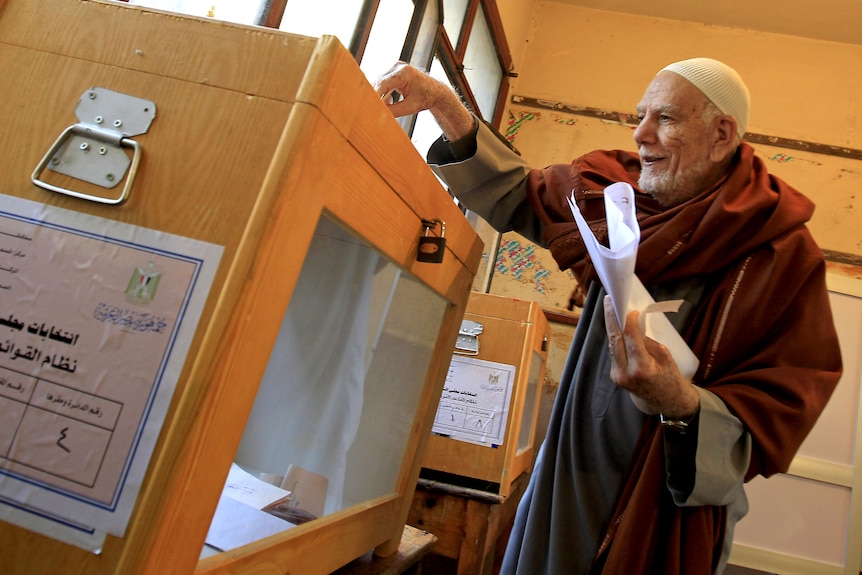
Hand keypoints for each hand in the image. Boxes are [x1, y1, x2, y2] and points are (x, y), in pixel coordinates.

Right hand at [373, 62, 474, 139]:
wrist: (435, 92)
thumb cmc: (426, 98)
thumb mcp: (410, 107)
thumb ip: (394, 111)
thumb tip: (379, 115)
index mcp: (404, 72)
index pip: (383, 83)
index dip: (374, 95)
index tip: (368, 105)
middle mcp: (398, 67)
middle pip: (379, 82)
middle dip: (376, 97)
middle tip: (373, 110)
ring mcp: (395, 68)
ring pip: (379, 83)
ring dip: (380, 96)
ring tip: (390, 105)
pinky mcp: (394, 72)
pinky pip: (383, 83)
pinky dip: (384, 94)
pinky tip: (391, 101)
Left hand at [603, 295, 698, 418]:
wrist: (667, 402)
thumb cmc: (671, 378)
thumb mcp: (666, 356)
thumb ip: (648, 341)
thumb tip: (634, 325)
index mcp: (641, 369)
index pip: (630, 339)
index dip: (628, 322)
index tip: (629, 309)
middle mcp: (625, 373)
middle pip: (615, 340)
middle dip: (611, 319)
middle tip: (609, 301)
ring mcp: (617, 376)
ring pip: (612, 346)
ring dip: (612, 327)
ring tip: (610, 309)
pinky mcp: (615, 376)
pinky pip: (614, 352)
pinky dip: (616, 338)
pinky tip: (616, 326)